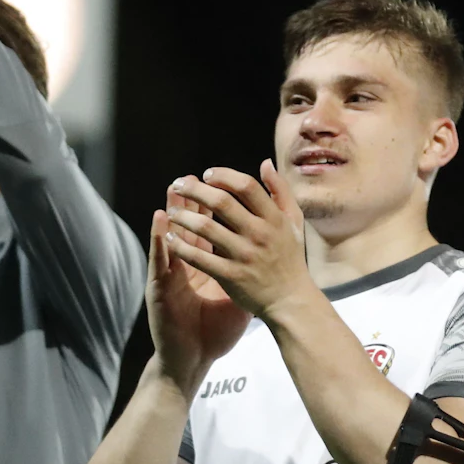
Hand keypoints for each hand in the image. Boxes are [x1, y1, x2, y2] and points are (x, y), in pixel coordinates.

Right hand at [144, 196, 251, 393]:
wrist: (194, 357)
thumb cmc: (214, 328)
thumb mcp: (237, 295)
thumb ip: (248, 270)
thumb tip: (269, 255)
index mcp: (206, 266)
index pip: (209, 230)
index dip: (213, 209)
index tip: (220, 185)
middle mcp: (186, 267)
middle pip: (187, 229)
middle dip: (189, 204)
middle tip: (190, 179)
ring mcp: (172, 277)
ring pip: (170, 240)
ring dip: (171, 216)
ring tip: (172, 192)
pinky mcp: (160, 290)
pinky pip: (161, 262)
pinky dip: (160, 242)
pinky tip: (161, 227)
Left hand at [163, 161, 314, 321]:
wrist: (290, 299)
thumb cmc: (290, 257)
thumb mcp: (293, 222)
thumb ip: (280, 192)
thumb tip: (265, 163)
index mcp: (275, 218)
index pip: (246, 186)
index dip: (223, 176)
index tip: (207, 174)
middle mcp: (260, 234)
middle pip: (222, 202)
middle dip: (195, 190)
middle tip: (179, 184)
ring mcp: (245, 255)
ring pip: (205, 228)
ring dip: (182, 217)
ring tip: (172, 212)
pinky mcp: (231, 275)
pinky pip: (199, 257)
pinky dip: (181, 246)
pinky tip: (170, 238)